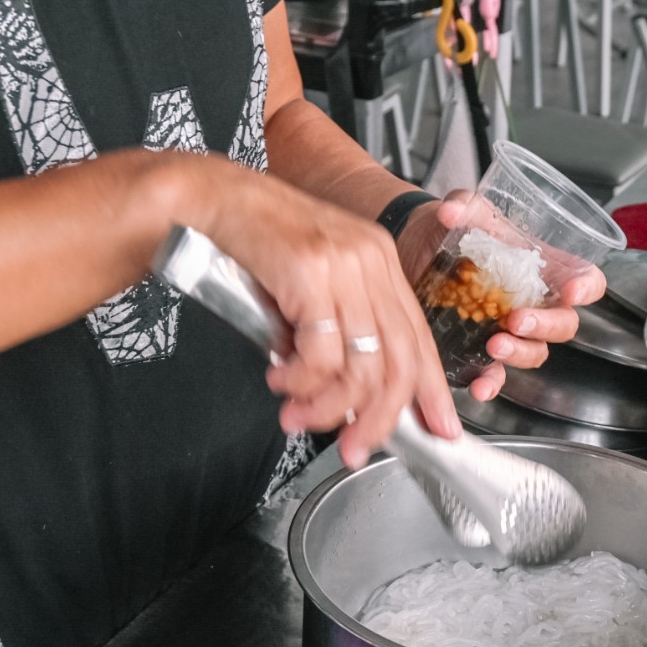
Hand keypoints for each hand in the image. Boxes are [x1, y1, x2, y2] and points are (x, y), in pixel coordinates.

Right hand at [161, 154, 459, 468]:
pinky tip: (281, 379)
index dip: (431, 391)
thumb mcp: (313, 283)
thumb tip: (353, 396)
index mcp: (380, 262)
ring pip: (362, 365)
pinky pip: (320, 354)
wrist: (207, 199)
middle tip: (356, 447)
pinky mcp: (311, 273)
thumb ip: (339, 328)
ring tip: (299, 415)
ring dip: (329, 406)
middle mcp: (371, 261)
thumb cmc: (254, 243)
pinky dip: (301, 381)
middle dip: (380, 418)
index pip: (420, 338)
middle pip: (400, 361)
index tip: (439, 429)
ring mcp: (344, 265)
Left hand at [410, 191, 607, 401]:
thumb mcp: (463, 210)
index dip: (587, 288)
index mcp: (544, 267)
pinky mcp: (481, 349)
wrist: (413, 249)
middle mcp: (534, 302)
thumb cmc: (452, 229)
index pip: (586, 280)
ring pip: (534, 352)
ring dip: (519, 353)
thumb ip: (464, 204)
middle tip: (517, 319)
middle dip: (546, 326)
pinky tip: (479, 384)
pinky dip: (491, 383)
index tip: (571, 292)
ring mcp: (509, 329)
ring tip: (494, 344)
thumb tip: (453, 210)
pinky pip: (496, 374)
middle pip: (564, 325)